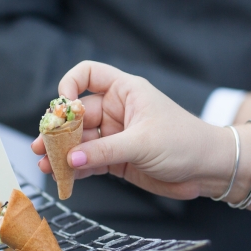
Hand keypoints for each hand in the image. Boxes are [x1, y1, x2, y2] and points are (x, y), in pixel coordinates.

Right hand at [31, 61, 230, 199]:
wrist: (208, 170)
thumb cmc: (185, 143)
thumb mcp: (142, 143)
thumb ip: (104, 151)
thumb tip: (71, 158)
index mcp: (125, 91)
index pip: (88, 74)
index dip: (70, 84)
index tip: (62, 105)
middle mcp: (116, 110)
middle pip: (77, 114)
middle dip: (58, 130)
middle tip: (42, 145)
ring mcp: (114, 135)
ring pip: (79, 141)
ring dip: (62, 152)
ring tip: (46, 164)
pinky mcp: (115, 159)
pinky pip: (88, 161)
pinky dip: (75, 169)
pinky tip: (63, 176)